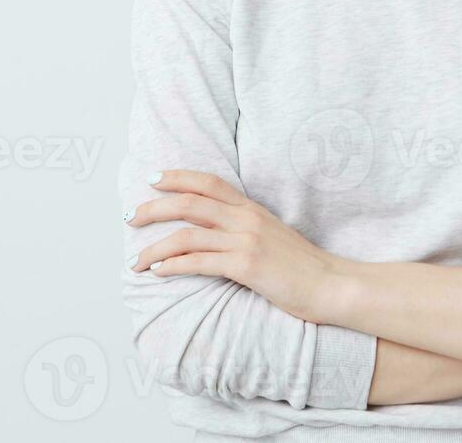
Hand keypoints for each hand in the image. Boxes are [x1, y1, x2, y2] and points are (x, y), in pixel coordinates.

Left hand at [124, 169, 343, 324]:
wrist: (331, 285)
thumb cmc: (302, 267)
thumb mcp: (273, 235)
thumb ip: (245, 227)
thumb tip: (215, 231)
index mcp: (251, 208)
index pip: (208, 182)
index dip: (177, 177)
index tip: (152, 179)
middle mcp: (246, 219)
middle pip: (190, 202)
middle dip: (153, 208)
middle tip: (130, 217)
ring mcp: (246, 241)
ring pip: (187, 235)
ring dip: (155, 247)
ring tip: (136, 261)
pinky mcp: (247, 266)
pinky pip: (199, 262)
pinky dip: (173, 266)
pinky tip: (158, 272)